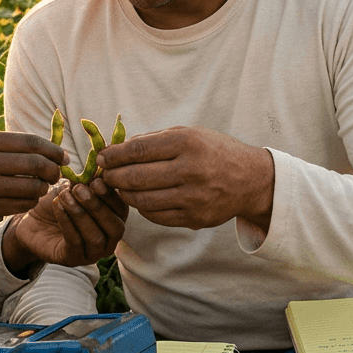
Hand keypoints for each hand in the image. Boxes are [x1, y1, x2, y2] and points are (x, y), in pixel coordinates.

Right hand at [0, 131, 66, 240]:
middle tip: (57, 175)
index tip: (64, 156)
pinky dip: (29, 203)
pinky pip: (20, 206)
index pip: (31, 143)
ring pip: (32, 188)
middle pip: (37, 165)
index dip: (54, 150)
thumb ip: (5, 145)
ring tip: (40, 188)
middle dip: (54, 171)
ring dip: (42, 190)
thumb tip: (46, 148)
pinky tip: (26, 199)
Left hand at [2, 177, 127, 272]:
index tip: (96, 181)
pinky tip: (58, 207)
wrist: (32, 221)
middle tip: (79, 190)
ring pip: (95, 237)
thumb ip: (87, 183)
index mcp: (114, 219)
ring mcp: (92, 253)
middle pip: (115, 227)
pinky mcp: (73, 259)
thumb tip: (98, 171)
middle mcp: (109, 240)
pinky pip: (75, 242)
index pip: (122, 210)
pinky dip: (67, 222)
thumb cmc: (58, 203)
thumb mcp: (73, 189)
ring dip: (80, 214)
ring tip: (65, 197)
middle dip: (97, 207)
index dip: (111, 196)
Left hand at [98, 126, 274, 233]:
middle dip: (113, 177)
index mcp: (187, 143)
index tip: (101, 157)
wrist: (251, 180)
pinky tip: (139, 199)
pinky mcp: (195, 218)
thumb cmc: (213, 152)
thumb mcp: (189, 134)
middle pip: (136, 177)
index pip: (138, 150)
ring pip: (142, 200)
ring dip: (124, 195)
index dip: (113, 156)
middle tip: (104, 175)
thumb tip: (116, 149)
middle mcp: (191, 170)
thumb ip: (153, 140)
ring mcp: (194, 197)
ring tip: (119, 188)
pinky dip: (142, 208)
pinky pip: (156, 216)